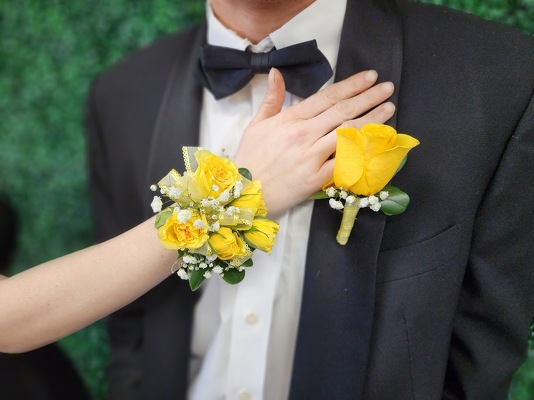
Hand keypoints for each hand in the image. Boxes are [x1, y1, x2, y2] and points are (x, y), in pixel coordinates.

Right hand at [234, 68, 394, 217]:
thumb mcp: (256, 124)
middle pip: (343, 112)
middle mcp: (304, 135)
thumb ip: (272, 98)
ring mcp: (312, 157)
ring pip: (348, 134)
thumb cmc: (251, 158)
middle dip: (368, 97)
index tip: (369, 76)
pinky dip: (361, 152)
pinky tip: (376, 143)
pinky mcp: (317, 178)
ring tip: (389, 109)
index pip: (327, 97)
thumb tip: (276, 72)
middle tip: (387, 87)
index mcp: (291, 119)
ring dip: (371, 120)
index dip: (351, 85)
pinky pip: (344, 163)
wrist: (245, 193)